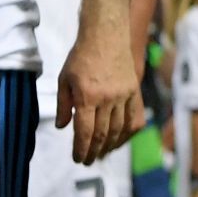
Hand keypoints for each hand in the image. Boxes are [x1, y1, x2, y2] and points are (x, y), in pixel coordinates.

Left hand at [56, 29, 143, 164]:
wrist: (106, 35)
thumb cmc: (81, 56)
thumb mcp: (64, 78)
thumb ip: (63, 105)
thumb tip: (63, 127)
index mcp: (87, 96)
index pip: (85, 131)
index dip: (81, 148)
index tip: (78, 159)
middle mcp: (107, 99)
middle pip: (103, 134)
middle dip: (94, 151)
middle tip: (88, 160)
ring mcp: (123, 97)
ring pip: (119, 130)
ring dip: (110, 146)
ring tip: (101, 154)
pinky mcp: (134, 93)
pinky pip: (134, 120)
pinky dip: (127, 134)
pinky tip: (120, 140)